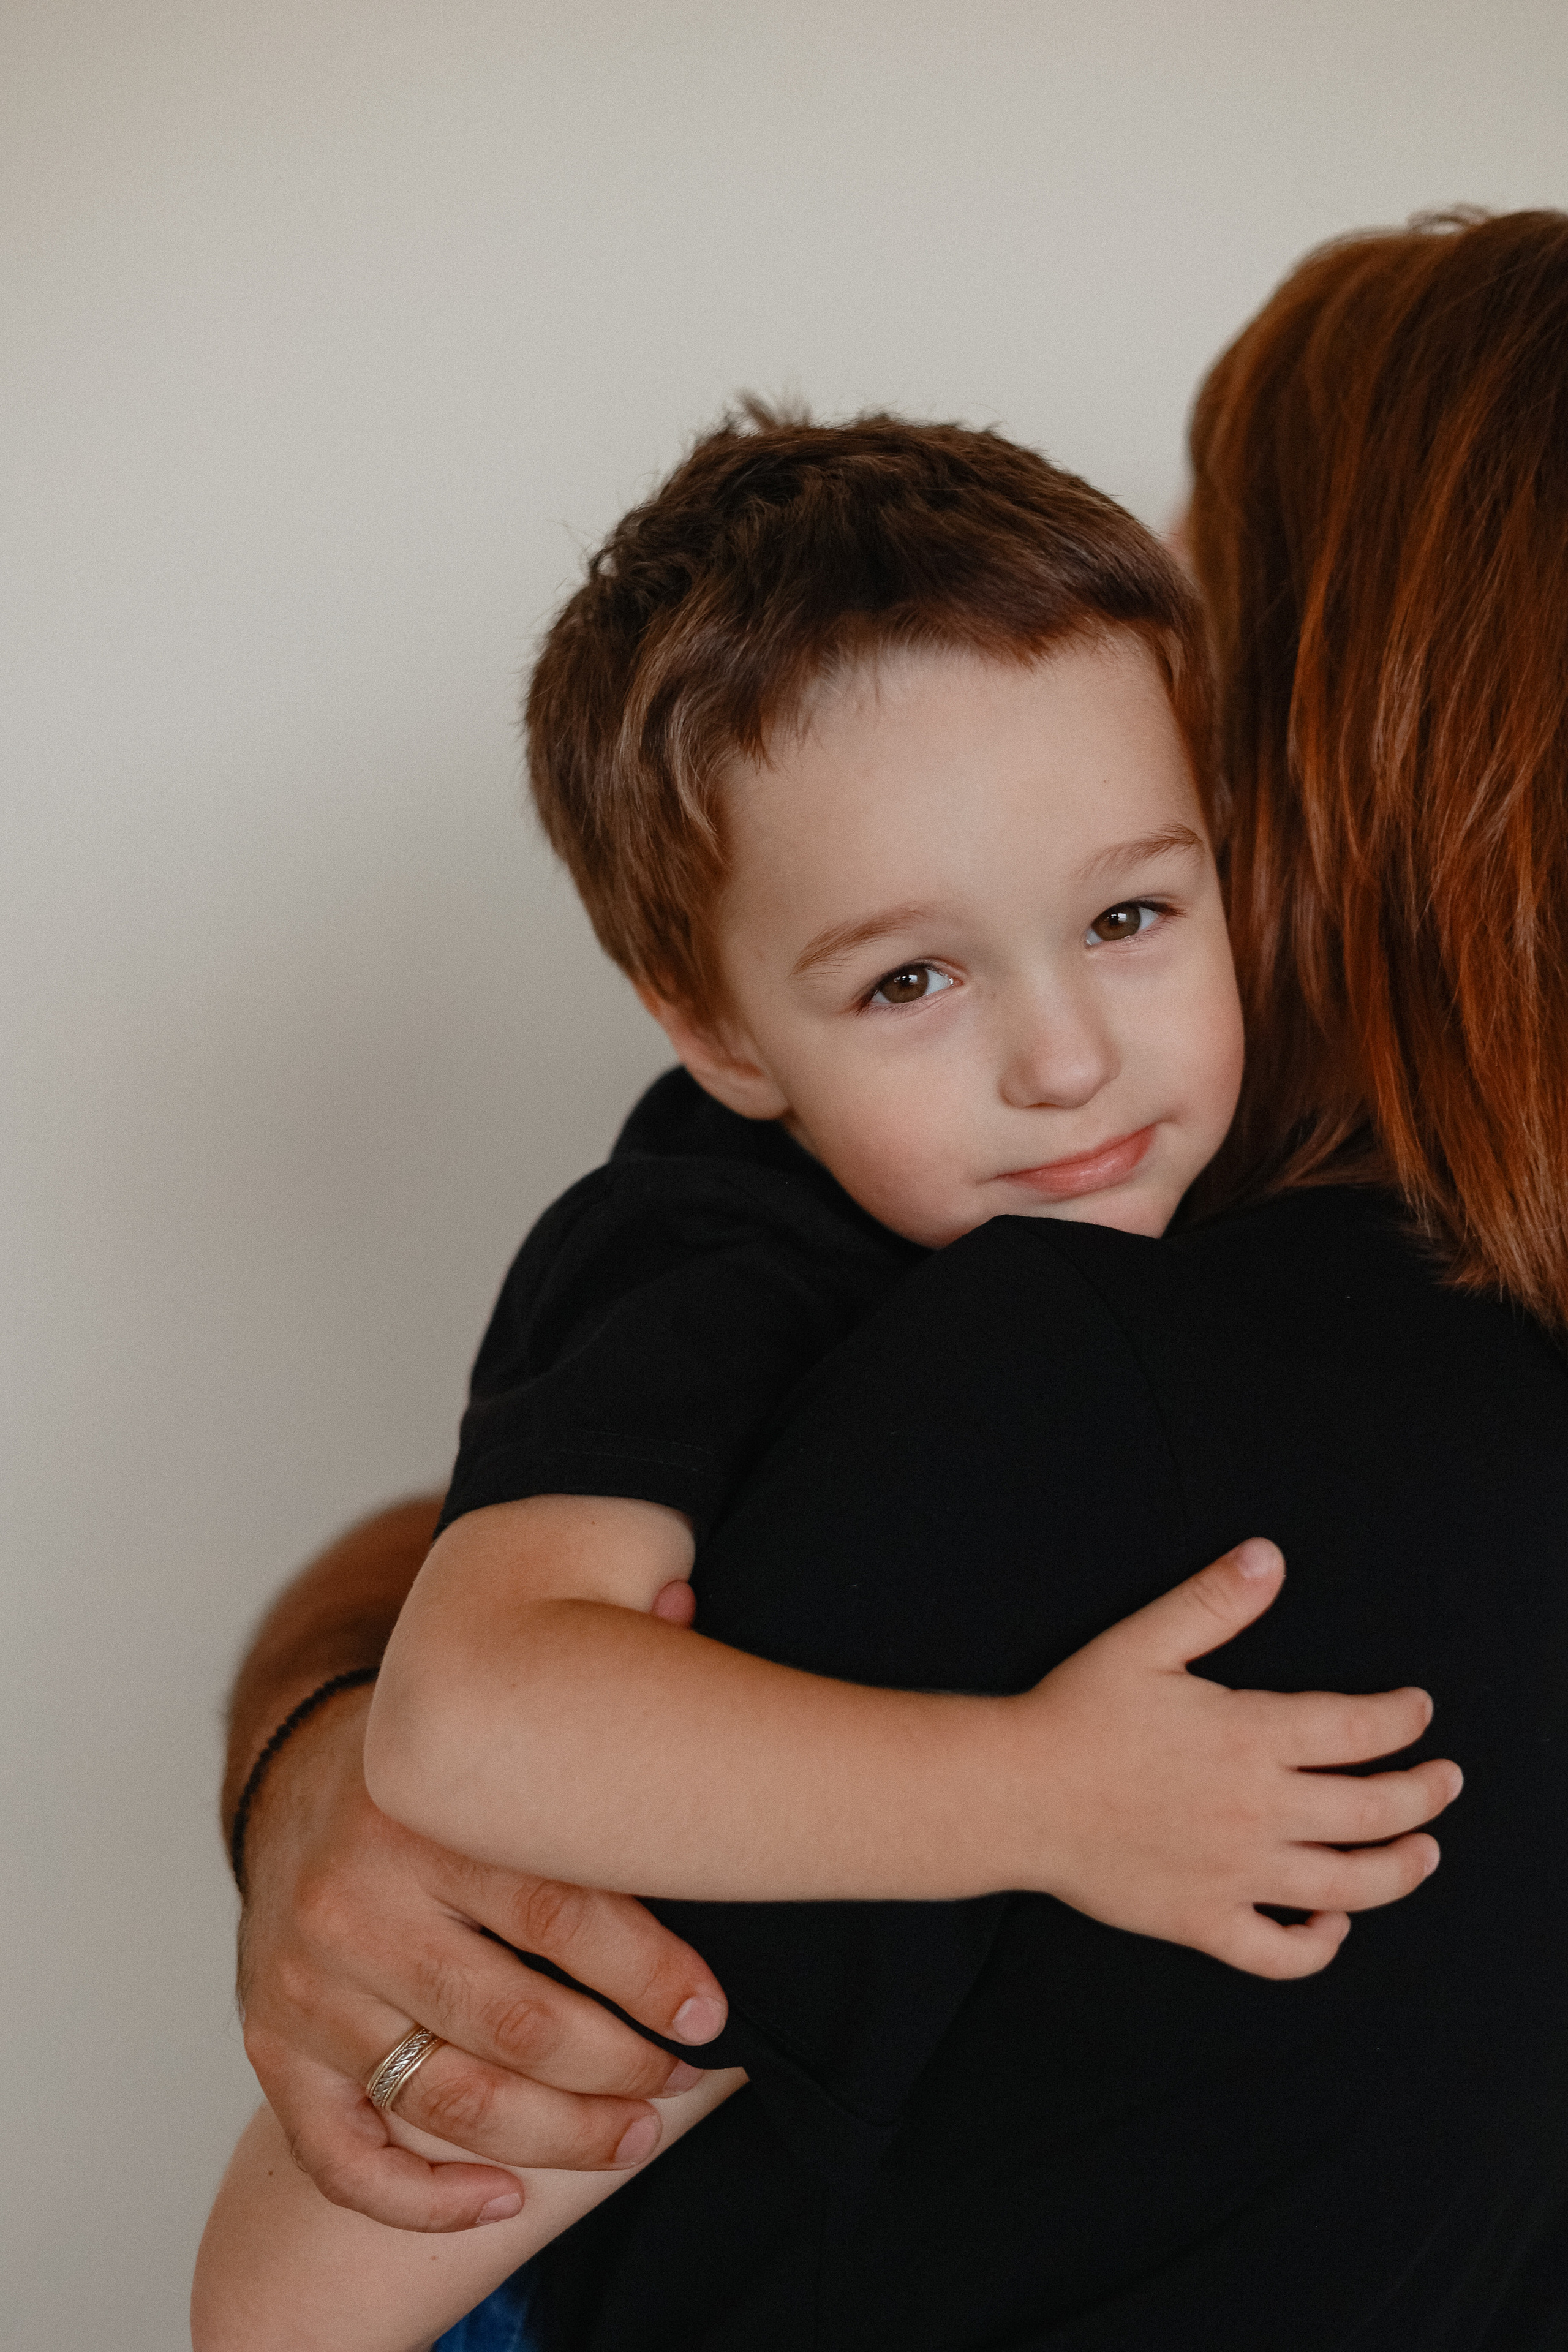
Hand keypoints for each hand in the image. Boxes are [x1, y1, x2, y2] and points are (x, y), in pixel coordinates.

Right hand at [238, 1682, 727, 2231]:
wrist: (295, 1785)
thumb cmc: (447, 1756)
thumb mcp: (509, 1702)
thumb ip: (601, 1658)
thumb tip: (687, 1593)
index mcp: (423, 1807)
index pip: (559, 1909)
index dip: (651, 1973)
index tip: (718, 2013)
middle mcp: (353, 1899)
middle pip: (516, 2021)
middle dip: (621, 2067)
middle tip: (687, 2075)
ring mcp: (307, 1983)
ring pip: (449, 2100)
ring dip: (558, 2136)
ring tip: (637, 2134)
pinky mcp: (272, 2047)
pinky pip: (342, 2155)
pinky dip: (423, 2199)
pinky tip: (501, 2205)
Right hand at [1009, 1539, 1462, 1979]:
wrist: (1014, 1795)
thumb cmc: (1075, 1715)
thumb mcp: (1143, 1642)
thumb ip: (1214, 1602)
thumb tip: (1270, 1556)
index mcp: (1247, 1738)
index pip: (1356, 1732)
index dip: (1401, 1720)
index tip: (1419, 1711)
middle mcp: (1255, 1811)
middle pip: (1372, 1812)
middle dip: (1424, 1794)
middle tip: (1447, 1780)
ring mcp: (1234, 1873)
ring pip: (1347, 1887)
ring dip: (1400, 1870)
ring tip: (1424, 1853)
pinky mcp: (1202, 1920)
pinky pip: (1279, 1952)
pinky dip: (1319, 1946)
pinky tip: (1332, 1925)